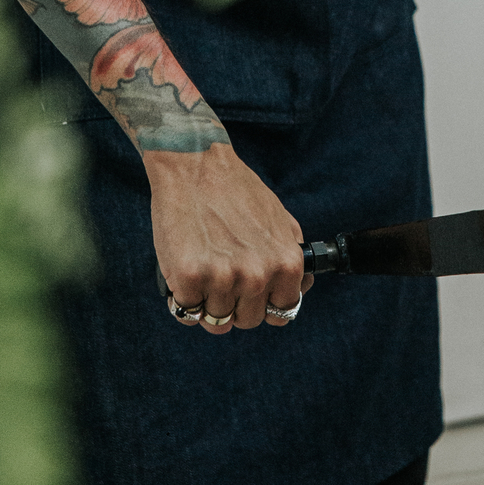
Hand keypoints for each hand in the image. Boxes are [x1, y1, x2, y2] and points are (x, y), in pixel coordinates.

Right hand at [145, 145, 310, 334]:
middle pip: (246, 320)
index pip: (282, 313)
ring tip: (204, 266)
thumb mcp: (279, 219)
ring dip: (207, 301)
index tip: (253, 294)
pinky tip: (186, 270)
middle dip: (234, 304)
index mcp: (286, 263)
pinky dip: (183, 297)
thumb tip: (300, 288)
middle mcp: (257, 276)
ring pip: (215, 321)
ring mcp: (222, 279)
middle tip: (222, 273)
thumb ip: (292, 255)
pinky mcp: (188, 278)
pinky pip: (186, 311)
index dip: (265, 304)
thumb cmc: (235, 189)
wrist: (194, 164)